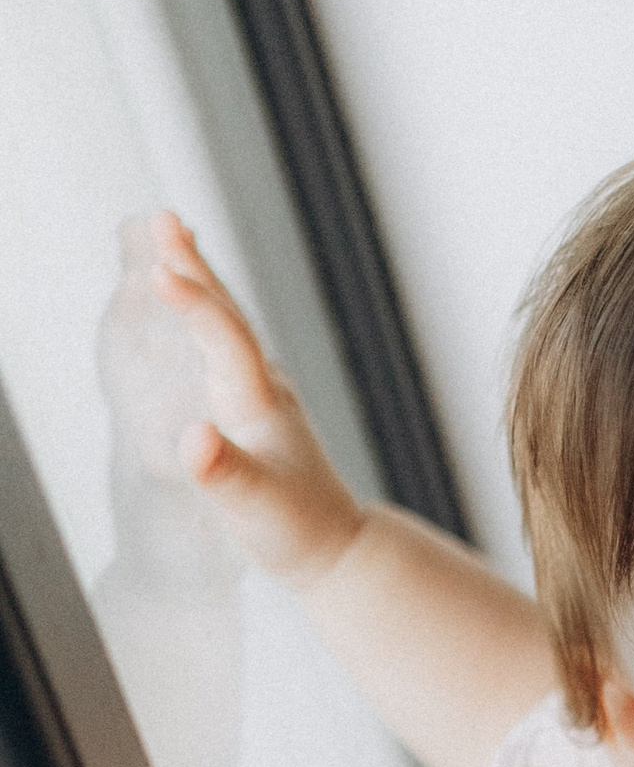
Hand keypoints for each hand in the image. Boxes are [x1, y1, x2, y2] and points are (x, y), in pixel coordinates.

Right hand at [150, 212, 365, 584]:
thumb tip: (194, 440)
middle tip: (163, 216)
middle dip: (193, 266)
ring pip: (228, 325)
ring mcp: (262, 396)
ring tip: (173, 238)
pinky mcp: (256, 410)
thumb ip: (223, 473)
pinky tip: (196, 311)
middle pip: (226, 315)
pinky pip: (226, 347)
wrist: (338, 550)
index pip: (223, 338)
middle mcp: (263, 389)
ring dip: (200, 281)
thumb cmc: (297, 531)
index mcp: (259, 403)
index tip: (161, 270)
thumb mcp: (255, 506)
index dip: (194, 303)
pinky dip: (206, 316)